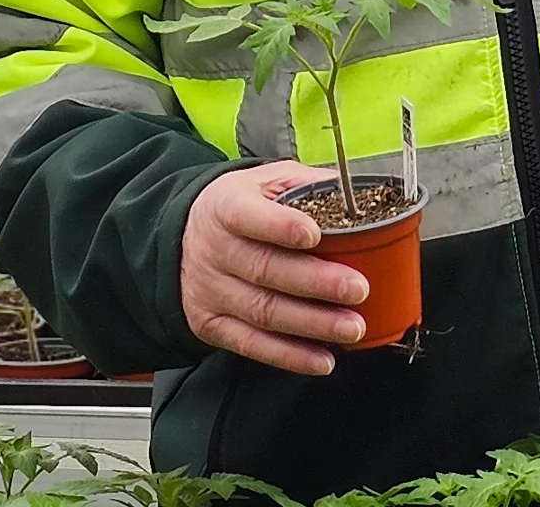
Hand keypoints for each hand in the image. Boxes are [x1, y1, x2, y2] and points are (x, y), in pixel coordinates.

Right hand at [181, 161, 368, 375]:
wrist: (182, 238)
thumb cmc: (239, 206)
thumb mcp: (266, 180)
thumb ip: (306, 184)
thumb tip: (357, 193)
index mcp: (226, 207)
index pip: (248, 216)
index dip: (281, 227)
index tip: (315, 234)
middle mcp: (214, 250)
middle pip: (265, 269)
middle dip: (316, 282)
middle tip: (357, 288)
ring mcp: (211, 291)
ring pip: (263, 311)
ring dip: (312, 323)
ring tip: (350, 326)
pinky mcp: (212, 324)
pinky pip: (252, 344)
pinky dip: (289, 356)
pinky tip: (321, 358)